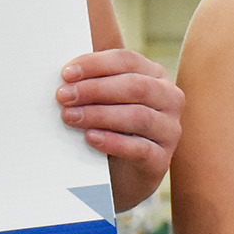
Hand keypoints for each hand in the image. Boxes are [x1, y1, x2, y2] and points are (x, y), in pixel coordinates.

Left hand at [55, 48, 182, 209]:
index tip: (66, 73)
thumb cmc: (109, 124)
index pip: (127, 60)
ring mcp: (169, 129)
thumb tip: (69, 63)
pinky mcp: (162, 158)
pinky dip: (113, 142)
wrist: (121, 174)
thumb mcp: (104, 96)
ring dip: (100, 115)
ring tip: (70, 116)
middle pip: (135, 86)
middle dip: (95, 89)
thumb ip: (94, 74)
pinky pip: (140, 148)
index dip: (95, 64)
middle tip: (64, 96)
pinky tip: (90, 137)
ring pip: (139, 116)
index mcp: (154, 75)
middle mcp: (169, 98)